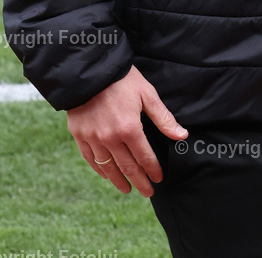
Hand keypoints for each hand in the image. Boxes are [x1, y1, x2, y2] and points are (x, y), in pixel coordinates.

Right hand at [67, 65, 187, 196]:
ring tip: (127, 189)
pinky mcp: (80, 136)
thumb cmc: (122, 80)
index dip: (153, 170)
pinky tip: (107, 175)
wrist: (91, 70)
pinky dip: (100, 170)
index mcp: (129, 129)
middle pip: (127, 167)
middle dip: (139, 182)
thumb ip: (163, 118)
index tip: (159, 179)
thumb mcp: (147, 94)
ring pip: (108, 168)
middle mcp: (110, 138)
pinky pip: (91, 160)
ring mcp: (93, 139)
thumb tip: (181, 135)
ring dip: (119, 181)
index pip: (144, 157)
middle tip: (148, 192)